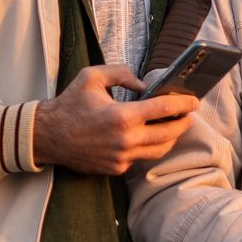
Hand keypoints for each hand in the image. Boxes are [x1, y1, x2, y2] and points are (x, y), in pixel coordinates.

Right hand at [32, 64, 201, 174]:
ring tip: (175, 126)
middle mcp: (125, 140)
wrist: (48, 136)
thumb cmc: (70, 104)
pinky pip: (140, 158)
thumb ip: (122, 73)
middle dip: (183, 123)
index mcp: (122, 116)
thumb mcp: (92, 76)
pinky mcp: (116, 169)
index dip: (183, 104)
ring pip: (158, 151)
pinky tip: (149, 137)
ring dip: (171, 138)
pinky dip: (147, 147)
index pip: (164, 109)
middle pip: (168, 134)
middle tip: (189, 114)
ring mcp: (122, 158)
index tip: (194, 100)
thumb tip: (145, 85)